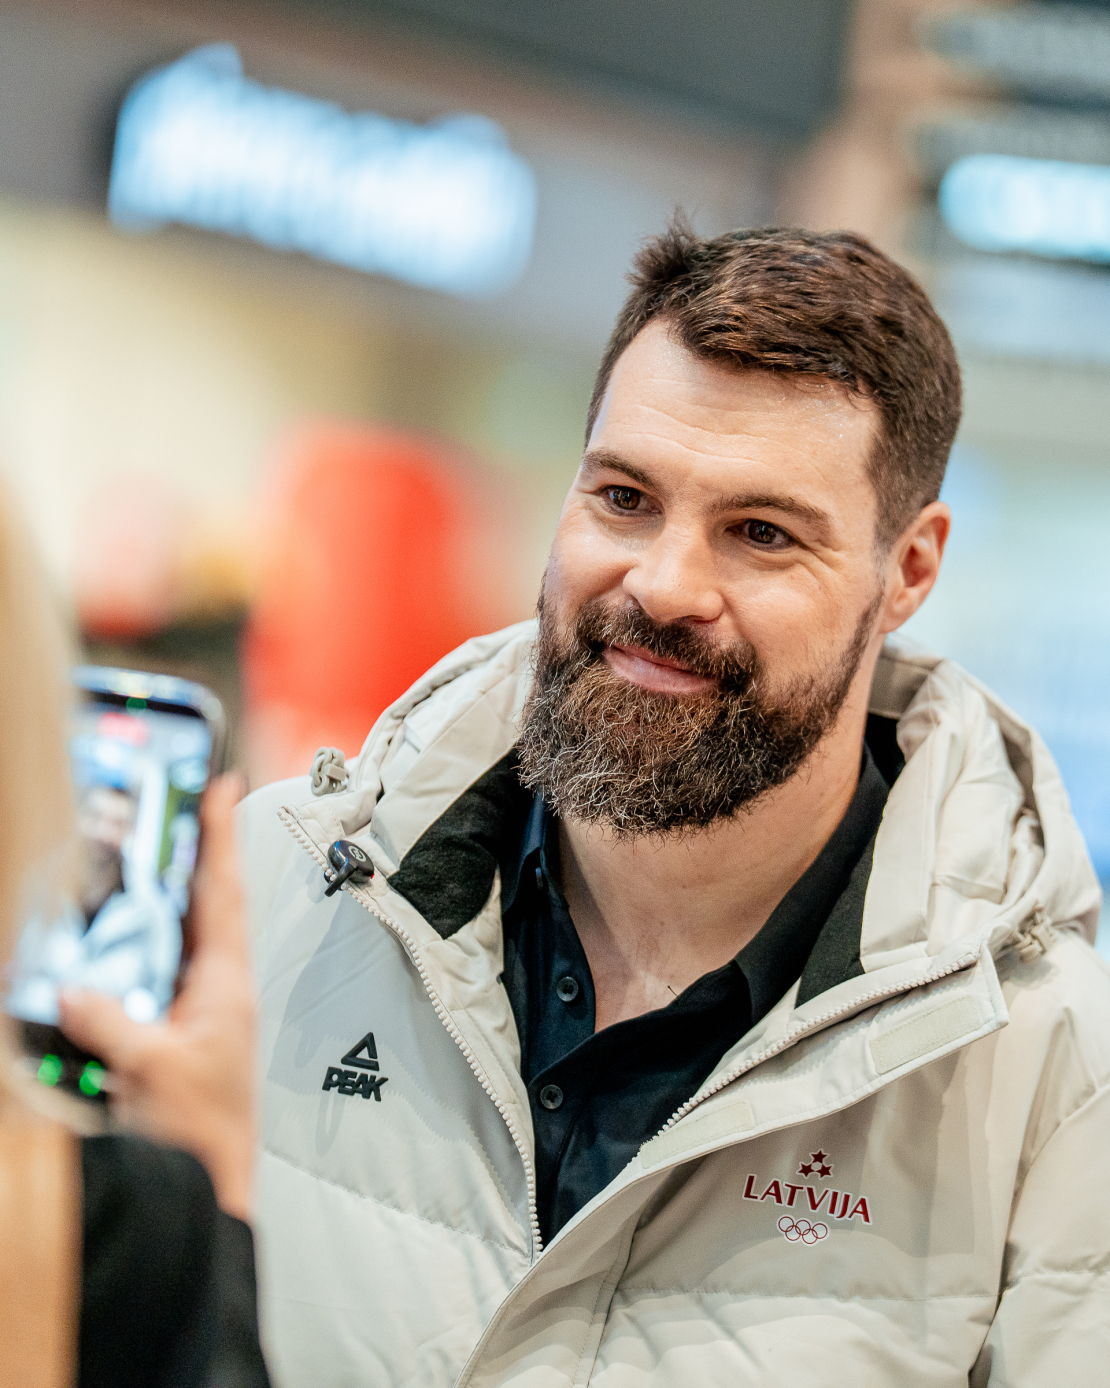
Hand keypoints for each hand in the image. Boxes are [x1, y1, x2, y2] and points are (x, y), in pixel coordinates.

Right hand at [59, 773, 254, 1220]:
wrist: (215, 1186)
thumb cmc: (202, 1132)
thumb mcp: (150, 1069)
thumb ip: (110, 1023)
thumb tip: (71, 988)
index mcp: (226, 984)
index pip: (223, 893)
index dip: (220, 838)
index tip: (222, 787)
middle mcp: (222, 989)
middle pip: (210, 905)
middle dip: (199, 855)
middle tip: (184, 810)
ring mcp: (208, 1011)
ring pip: (190, 937)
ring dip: (175, 899)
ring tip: (158, 859)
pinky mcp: (188, 1035)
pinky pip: (170, 975)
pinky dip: (153, 950)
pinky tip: (130, 944)